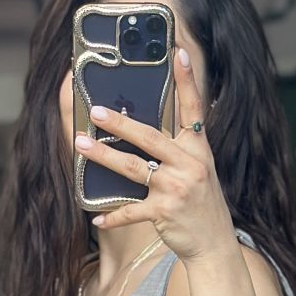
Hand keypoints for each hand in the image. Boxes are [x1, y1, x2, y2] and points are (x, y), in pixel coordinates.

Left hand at [74, 48, 235, 262]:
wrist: (215, 244)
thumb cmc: (201, 204)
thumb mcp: (198, 170)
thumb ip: (178, 148)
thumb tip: (143, 128)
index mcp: (198, 149)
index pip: (192, 107)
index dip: (186, 79)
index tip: (178, 51)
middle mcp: (190, 164)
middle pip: (150, 137)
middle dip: (121, 122)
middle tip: (96, 110)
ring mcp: (177, 188)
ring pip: (134, 168)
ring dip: (104, 156)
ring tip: (81, 145)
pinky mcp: (165, 212)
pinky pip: (132, 211)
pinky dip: (113, 215)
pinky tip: (96, 216)